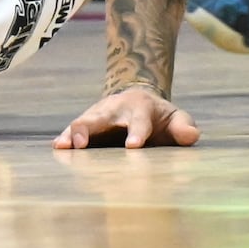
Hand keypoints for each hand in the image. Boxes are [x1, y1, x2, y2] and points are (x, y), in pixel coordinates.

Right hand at [55, 85, 199, 149]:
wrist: (138, 100)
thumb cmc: (160, 117)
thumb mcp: (176, 118)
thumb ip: (183, 127)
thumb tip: (191, 136)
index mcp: (140, 108)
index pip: (139, 121)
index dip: (137, 132)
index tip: (133, 146)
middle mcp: (115, 109)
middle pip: (100, 117)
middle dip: (90, 128)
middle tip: (81, 143)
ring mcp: (98, 116)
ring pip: (83, 122)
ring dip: (73, 134)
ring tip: (63, 146)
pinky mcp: (87, 126)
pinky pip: (74, 131)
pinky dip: (66, 138)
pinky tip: (57, 146)